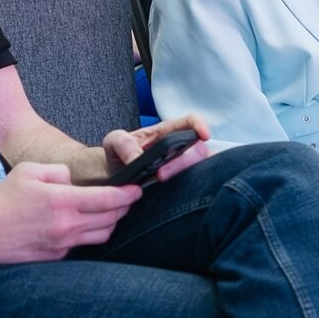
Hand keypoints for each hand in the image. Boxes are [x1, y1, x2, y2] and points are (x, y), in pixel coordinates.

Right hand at [0, 163, 141, 260]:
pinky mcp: (58, 255)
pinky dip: (91, 233)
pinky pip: (85, 244)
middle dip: (124, 207)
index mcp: (61, 201)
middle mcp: (66, 225)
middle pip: (111, 218)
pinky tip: (88, 224)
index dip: (128, 194)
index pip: (108, 199)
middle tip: (128, 198)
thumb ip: (59, 171)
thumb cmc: (3, 199)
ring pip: (103, 234)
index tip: (138, 189)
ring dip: (111, 222)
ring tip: (110, 211)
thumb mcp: (29, 171)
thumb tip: (75, 181)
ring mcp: (63, 243)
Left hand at [96, 115, 213, 185]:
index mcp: (167, 132)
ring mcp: (183, 169)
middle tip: (161, 174)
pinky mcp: (181, 186)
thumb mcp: (113, 142)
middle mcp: (181, 149)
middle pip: (199, 150)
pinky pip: (196, 188)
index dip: (201, 125)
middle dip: (185, 161)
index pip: (191, 122)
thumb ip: (124, 144)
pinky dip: (190, 191)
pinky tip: (173, 194)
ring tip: (162, 183)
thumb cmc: (119, 156)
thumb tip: (138, 159)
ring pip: (203, 170)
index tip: (204, 135)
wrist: (114, 179)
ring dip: (188, 177)